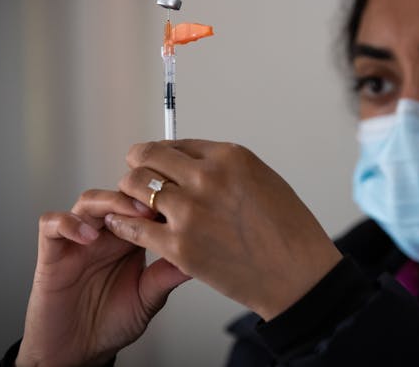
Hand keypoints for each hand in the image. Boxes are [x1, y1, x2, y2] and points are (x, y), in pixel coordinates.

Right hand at [17, 192, 190, 366]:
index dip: (158, 199)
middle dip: (136, 194)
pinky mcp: (51, 253)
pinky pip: (51, 223)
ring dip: (107, 202)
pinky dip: (68, 223)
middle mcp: (105, 234)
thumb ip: (166, 275)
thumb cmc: (112, 322)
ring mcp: (78, 240)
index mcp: (131, 239)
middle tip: (152, 207)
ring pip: (88, 201)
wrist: (79, 352)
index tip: (176, 205)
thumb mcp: (148, 298)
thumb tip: (200, 256)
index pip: (144, 204)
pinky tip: (87, 237)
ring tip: (123, 218)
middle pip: (118, 193)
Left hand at [101, 139, 342, 320]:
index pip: (175, 144)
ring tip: (134, 205)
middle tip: (137, 180)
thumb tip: (190, 163)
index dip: (160, 155)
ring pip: (134, 186)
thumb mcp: (261, 179)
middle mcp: (207, 178)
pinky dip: (123, 223)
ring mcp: (191, 212)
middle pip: (147, 158)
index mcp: (228, 157)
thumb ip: (223, 168)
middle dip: (138, 167)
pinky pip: (133, 227)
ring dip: (130, 194)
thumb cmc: (287, 230)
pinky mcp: (180, 247)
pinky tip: (121, 224)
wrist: (297, 275)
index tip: (154, 163)